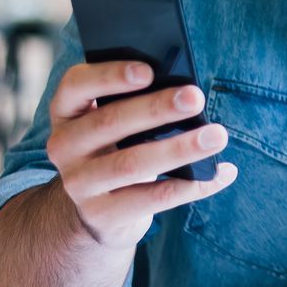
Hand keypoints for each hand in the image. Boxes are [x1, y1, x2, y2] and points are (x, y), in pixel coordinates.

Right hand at [43, 61, 236, 249]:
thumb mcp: (116, 124)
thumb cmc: (118, 148)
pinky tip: (222, 173)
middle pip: (109, 122)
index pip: (76, 85)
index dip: (110, 76)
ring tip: (217, 135)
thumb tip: (186, 95)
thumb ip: (137, 104)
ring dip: (180, 148)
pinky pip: (153, 199)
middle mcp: (64, 146)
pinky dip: (194, 185)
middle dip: (156, 108)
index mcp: (68, 112)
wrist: (97, 211)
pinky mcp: (102, 215)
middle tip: (196, 98)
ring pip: (132, 164)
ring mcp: (79, 184)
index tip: (148, 71)